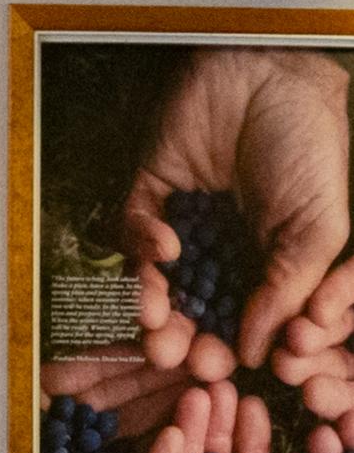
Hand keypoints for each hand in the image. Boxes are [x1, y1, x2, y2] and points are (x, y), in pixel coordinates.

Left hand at [127, 49, 351, 371]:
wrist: (275, 81)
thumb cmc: (311, 155)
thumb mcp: (317, 233)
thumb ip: (287, 290)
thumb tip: (262, 352)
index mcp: (266, 270)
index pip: (239, 324)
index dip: (228, 350)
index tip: (222, 371)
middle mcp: (220, 252)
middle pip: (189, 308)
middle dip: (179, 336)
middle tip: (172, 356)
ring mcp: (183, 220)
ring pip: (155, 276)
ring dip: (150, 300)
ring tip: (152, 319)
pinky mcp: (151, 188)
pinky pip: (134, 225)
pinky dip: (142, 241)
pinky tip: (164, 246)